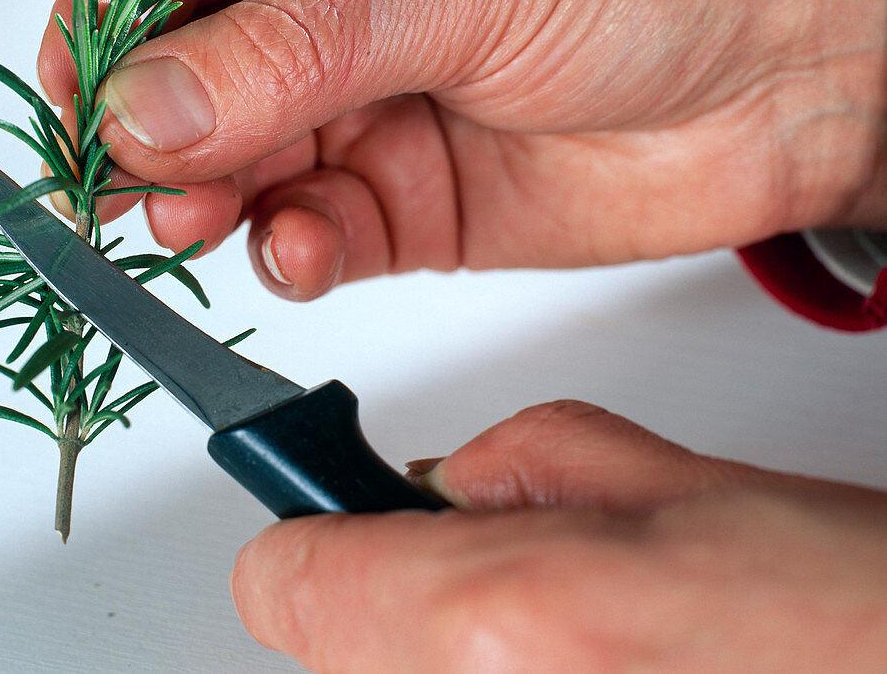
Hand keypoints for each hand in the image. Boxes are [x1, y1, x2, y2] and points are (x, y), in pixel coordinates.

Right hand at [38, 0, 886, 298]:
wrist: (777, 82)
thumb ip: (293, 51)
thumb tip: (145, 105)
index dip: (107, 27)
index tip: (75, 100)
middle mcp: (327, 8)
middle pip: (184, 75)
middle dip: (148, 134)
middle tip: (132, 184)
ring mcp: (356, 110)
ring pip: (233, 168)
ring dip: (207, 202)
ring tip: (207, 219)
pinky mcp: (394, 201)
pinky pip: (304, 236)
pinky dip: (289, 253)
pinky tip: (304, 249)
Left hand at [230, 401, 886, 671]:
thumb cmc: (840, 613)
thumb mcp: (665, 479)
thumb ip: (510, 463)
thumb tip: (431, 488)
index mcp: (501, 619)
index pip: (285, 580)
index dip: (311, 530)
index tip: (333, 509)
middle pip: (330, 646)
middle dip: (387, 595)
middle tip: (473, 574)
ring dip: (435, 657)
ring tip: (555, 637)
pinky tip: (575, 670)